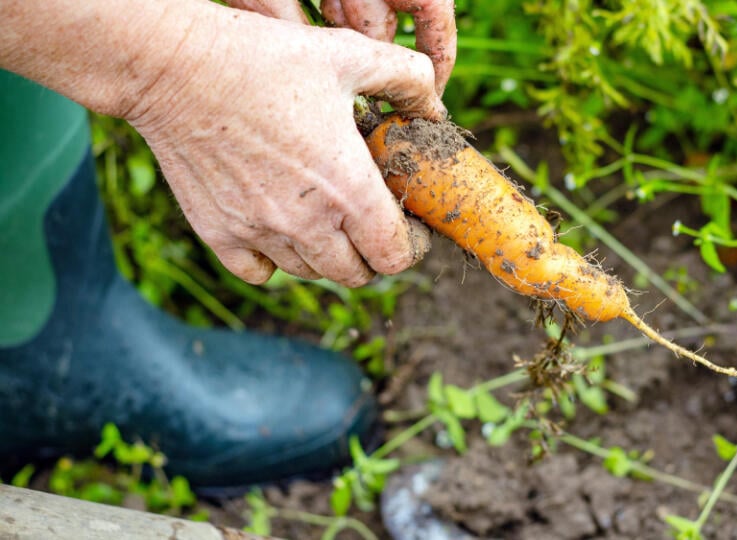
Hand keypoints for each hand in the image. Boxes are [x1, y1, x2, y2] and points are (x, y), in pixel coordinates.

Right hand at [130, 3, 443, 285]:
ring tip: (328, 217)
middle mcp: (306, 225)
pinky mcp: (218, 234)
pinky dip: (276, 260)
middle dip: (374, 254)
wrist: (175, 66)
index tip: (411, 225)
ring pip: (311, 273)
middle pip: (356, 275)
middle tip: (372, 222)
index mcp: (348, 190)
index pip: (395, 257)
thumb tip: (434, 109)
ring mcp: (259, 234)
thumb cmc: (266, 59)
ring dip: (328, 255)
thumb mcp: (351, 55)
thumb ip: (408, 79)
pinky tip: (279, 226)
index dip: (412, 246)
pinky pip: (260, 273)